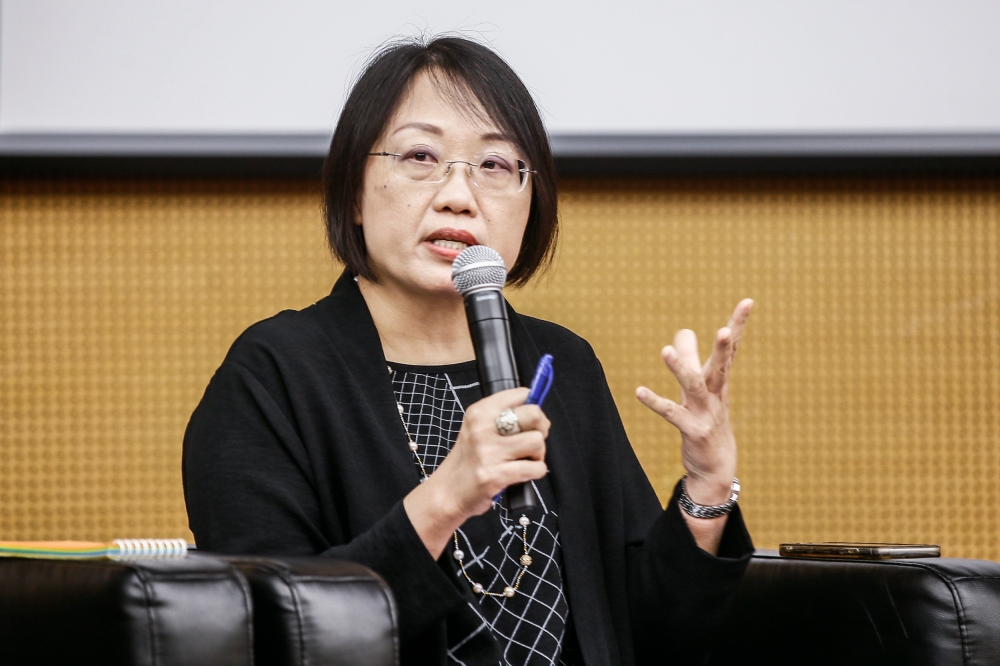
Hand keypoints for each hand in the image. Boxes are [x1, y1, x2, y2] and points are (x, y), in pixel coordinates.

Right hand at [404, 387, 549, 557]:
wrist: (447, 492)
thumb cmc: (468, 460)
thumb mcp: (477, 428)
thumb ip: (503, 417)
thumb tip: (539, 415)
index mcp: (479, 412)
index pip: (521, 395)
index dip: (532, 409)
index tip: (528, 421)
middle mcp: (483, 428)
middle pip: (534, 415)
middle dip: (541, 429)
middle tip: (532, 441)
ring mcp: (489, 452)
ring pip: (537, 441)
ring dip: (538, 454)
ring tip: (524, 460)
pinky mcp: (496, 475)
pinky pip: (536, 468)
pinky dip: (536, 472)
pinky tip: (522, 473)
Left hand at [635, 299, 752, 546]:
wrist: (716, 466)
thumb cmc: (708, 420)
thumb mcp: (700, 388)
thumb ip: (691, 357)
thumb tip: (683, 330)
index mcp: (720, 380)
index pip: (731, 348)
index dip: (739, 325)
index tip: (749, 301)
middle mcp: (716, 394)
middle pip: (720, 366)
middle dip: (723, 348)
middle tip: (724, 330)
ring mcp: (706, 413)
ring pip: (694, 387)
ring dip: (681, 370)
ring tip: (666, 351)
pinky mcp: (692, 430)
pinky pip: (672, 414)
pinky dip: (655, 402)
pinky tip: (639, 391)